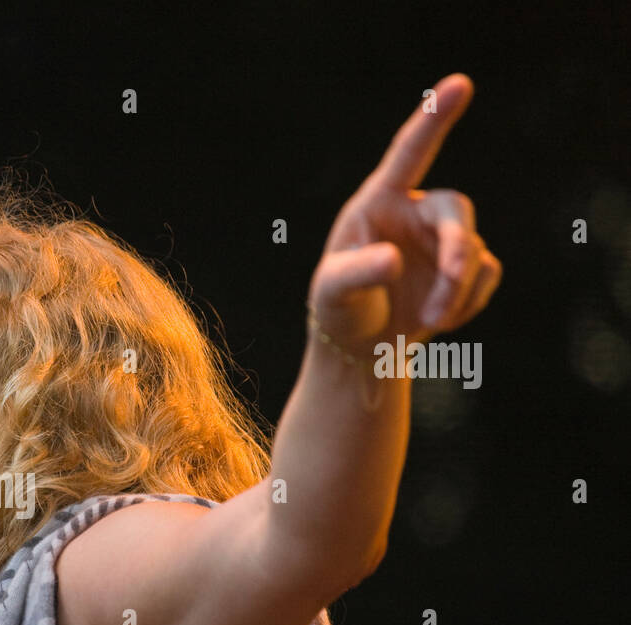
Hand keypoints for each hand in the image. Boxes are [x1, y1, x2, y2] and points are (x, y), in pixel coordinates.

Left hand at [307, 73, 501, 358]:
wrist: (360, 347)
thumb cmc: (338, 309)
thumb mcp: (333, 291)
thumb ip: (358, 272)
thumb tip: (394, 260)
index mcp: (378, 202)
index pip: (409, 154)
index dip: (433, 119)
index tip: (459, 84)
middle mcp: (415, 212)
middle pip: (455, 211)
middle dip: (457, 251)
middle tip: (449, 285)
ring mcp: (441, 240)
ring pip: (473, 251)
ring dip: (458, 289)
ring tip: (431, 320)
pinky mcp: (463, 269)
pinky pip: (485, 276)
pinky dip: (468, 302)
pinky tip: (440, 320)